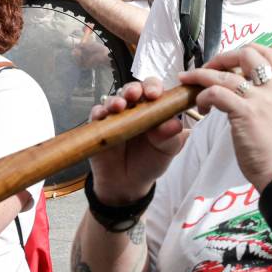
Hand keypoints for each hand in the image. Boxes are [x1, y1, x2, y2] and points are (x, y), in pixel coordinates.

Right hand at [87, 78, 187, 204]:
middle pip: (132, 89)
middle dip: (133, 89)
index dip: (153, 87)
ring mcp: (115, 116)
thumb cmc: (150, 162)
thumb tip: (175, 124)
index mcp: (153, 109)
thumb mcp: (167, 151)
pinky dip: (99, 112)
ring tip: (119, 106)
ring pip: (113, 99)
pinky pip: (96, 114)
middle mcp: (134, 109)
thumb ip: (172, 137)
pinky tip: (102, 115)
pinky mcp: (99, 126)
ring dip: (115, 100)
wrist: (128, 184)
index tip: (155, 94)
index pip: (154, 89)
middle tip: (135, 94)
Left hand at [181, 45, 271, 191]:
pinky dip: (203, 96)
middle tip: (207, 70)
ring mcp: (261, 99)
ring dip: (201, 76)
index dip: (245, 51)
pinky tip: (201, 108)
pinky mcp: (246, 113)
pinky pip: (216, 93)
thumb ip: (268, 99)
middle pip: (246, 54)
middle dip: (221, 58)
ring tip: (188, 82)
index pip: (269, 53)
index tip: (228, 61)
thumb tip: (245, 90)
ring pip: (225, 74)